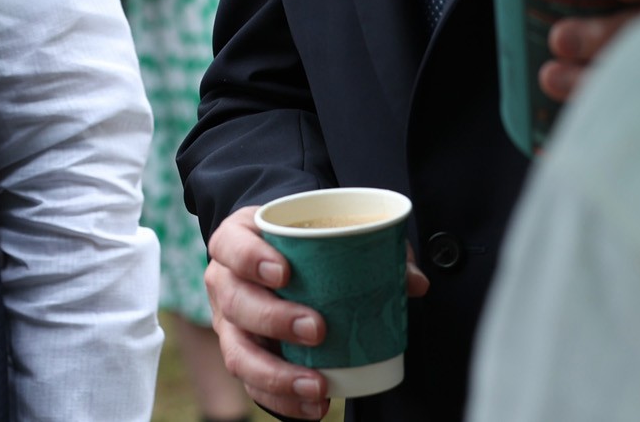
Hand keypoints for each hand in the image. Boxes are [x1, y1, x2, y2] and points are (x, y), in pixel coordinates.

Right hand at [205, 205, 429, 418]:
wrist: (276, 263)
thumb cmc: (300, 247)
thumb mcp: (329, 234)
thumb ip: (372, 250)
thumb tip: (413, 282)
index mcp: (237, 241)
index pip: (231, 245)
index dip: (251, 259)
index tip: (286, 273)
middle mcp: (225, 283)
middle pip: (236, 302)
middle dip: (274, 319)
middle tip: (317, 329)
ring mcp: (230, 324)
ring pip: (238, 353)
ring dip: (276, 374)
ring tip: (317, 385)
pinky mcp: (243, 356)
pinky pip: (253, 386)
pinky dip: (284, 401)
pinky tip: (316, 406)